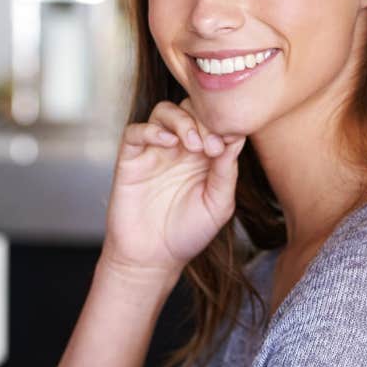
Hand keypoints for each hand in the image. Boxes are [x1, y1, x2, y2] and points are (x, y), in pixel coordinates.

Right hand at [101, 100, 244, 278]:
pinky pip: (135, 131)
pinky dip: (150, 130)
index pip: (214, 122)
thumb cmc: (187, 233)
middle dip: (203, 120)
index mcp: (204, 156)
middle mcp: (179, 148)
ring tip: (192, 145)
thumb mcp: (218, 204)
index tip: (228, 141)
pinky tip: (167, 143)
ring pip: (164, 112)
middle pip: (190, 108)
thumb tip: (235, 138)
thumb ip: (226, 171)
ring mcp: (154, 151)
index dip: (223, 124)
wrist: (152, 258)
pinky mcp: (130, 158)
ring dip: (180, 121)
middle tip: (210, 145)